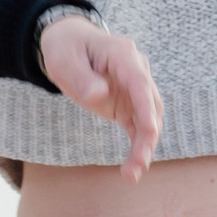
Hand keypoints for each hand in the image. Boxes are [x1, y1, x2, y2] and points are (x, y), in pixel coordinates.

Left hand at [37, 15, 163, 181]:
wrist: (68, 42)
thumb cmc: (66, 47)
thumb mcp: (65, 59)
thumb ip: (82, 77)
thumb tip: (99, 94)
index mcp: (122, 54)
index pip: (140, 82)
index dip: (146, 106)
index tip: (150, 130)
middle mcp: (135, 70)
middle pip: (151, 104)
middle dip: (148, 135)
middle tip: (138, 164)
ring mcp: (134, 88)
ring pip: (149, 120)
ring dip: (145, 146)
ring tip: (132, 174)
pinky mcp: (128, 104)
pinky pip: (139, 127)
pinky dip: (138, 147)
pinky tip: (132, 168)